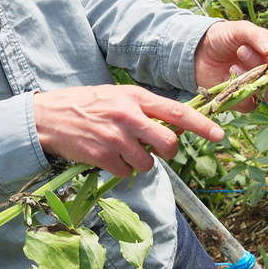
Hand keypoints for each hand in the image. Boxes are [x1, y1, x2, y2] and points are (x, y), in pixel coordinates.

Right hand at [33, 85, 224, 178]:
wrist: (48, 116)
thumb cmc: (86, 104)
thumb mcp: (117, 95)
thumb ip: (144, 108)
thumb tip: (173, 126)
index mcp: (135, 97)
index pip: (177, 112)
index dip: (201, 125)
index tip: (219, 135)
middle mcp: (129, 116)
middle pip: (169, 144)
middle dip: (167, 151)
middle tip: (154, 147)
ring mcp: (116, 138)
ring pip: (148, 163)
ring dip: (139, 161)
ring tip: (119, 148)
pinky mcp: (103, 157)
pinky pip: (126, 173)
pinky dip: (120, 169)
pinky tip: (106, 156)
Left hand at [193, 21, 267, 113]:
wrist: (196, 51)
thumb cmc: (222, 37)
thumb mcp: (240, 30)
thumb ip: (258, 36)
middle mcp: (266, 71)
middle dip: (264, 67)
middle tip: (242, 51)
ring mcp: (255, 87)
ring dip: (253, 80)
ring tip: (233, 65)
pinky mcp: (241, 99)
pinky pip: (251, 105)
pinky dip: (242, 94)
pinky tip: (228, 77)